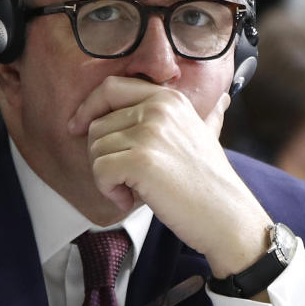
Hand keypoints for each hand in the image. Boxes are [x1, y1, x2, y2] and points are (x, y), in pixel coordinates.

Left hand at [68, 76, 272, 277]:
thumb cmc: (210, 184)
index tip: (76, 127)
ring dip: (107, 177)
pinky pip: (99, 170)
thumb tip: (222, 98)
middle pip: (97, 124)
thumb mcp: (206, 134)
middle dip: (102, 156)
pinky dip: (108, 191)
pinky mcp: (141, 160)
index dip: (88, 107)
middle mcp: (158, 108)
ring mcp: (150, 133)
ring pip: (95, 148)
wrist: (228, 218)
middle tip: (126, 179)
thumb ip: (202, 114)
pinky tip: (131, 200)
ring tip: (134, 190)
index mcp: (168, 98)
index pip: (111, 87)